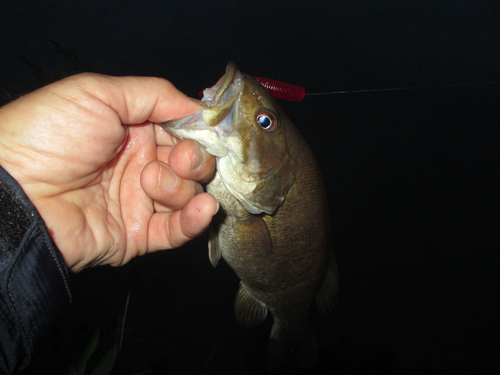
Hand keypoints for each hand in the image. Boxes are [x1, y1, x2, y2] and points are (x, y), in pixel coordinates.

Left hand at [0, 73, 216, 271]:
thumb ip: (154, 94)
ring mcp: (139, 201)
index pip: (182, 131)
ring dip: (179, 186)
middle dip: (193, 159)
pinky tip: (203, 208)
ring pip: (187, 195)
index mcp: (133, 131)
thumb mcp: (98, 94)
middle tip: (176, 158)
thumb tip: (199, 108)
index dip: (199, 132)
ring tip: (150, 182)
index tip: (211, 132)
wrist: (16, 192)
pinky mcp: (138, 235)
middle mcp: (140, 165)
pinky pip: (177, 231)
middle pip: (191, 164)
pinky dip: (195, 220)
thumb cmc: (52, 135)